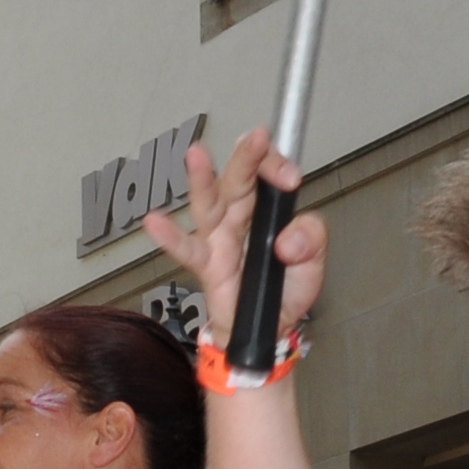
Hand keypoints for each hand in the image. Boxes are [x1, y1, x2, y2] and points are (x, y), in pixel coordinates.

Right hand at [141, 127, 325, 335]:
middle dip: (247, 158)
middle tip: (255, 139)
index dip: (278, 166)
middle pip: (239, 179)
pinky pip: (186, 249)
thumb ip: (311, 242)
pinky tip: (155, 222)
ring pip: (210, 203)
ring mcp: (219, 238)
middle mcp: (240, 217)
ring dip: (203, 179)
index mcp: (267, 210)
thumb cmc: (284, 291)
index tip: (290, 177)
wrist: (268, 328)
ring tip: (196, 155)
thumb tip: (289, 240)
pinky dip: (170, 237)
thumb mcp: (313, 264)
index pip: (269, 173)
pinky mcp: (207, 264)